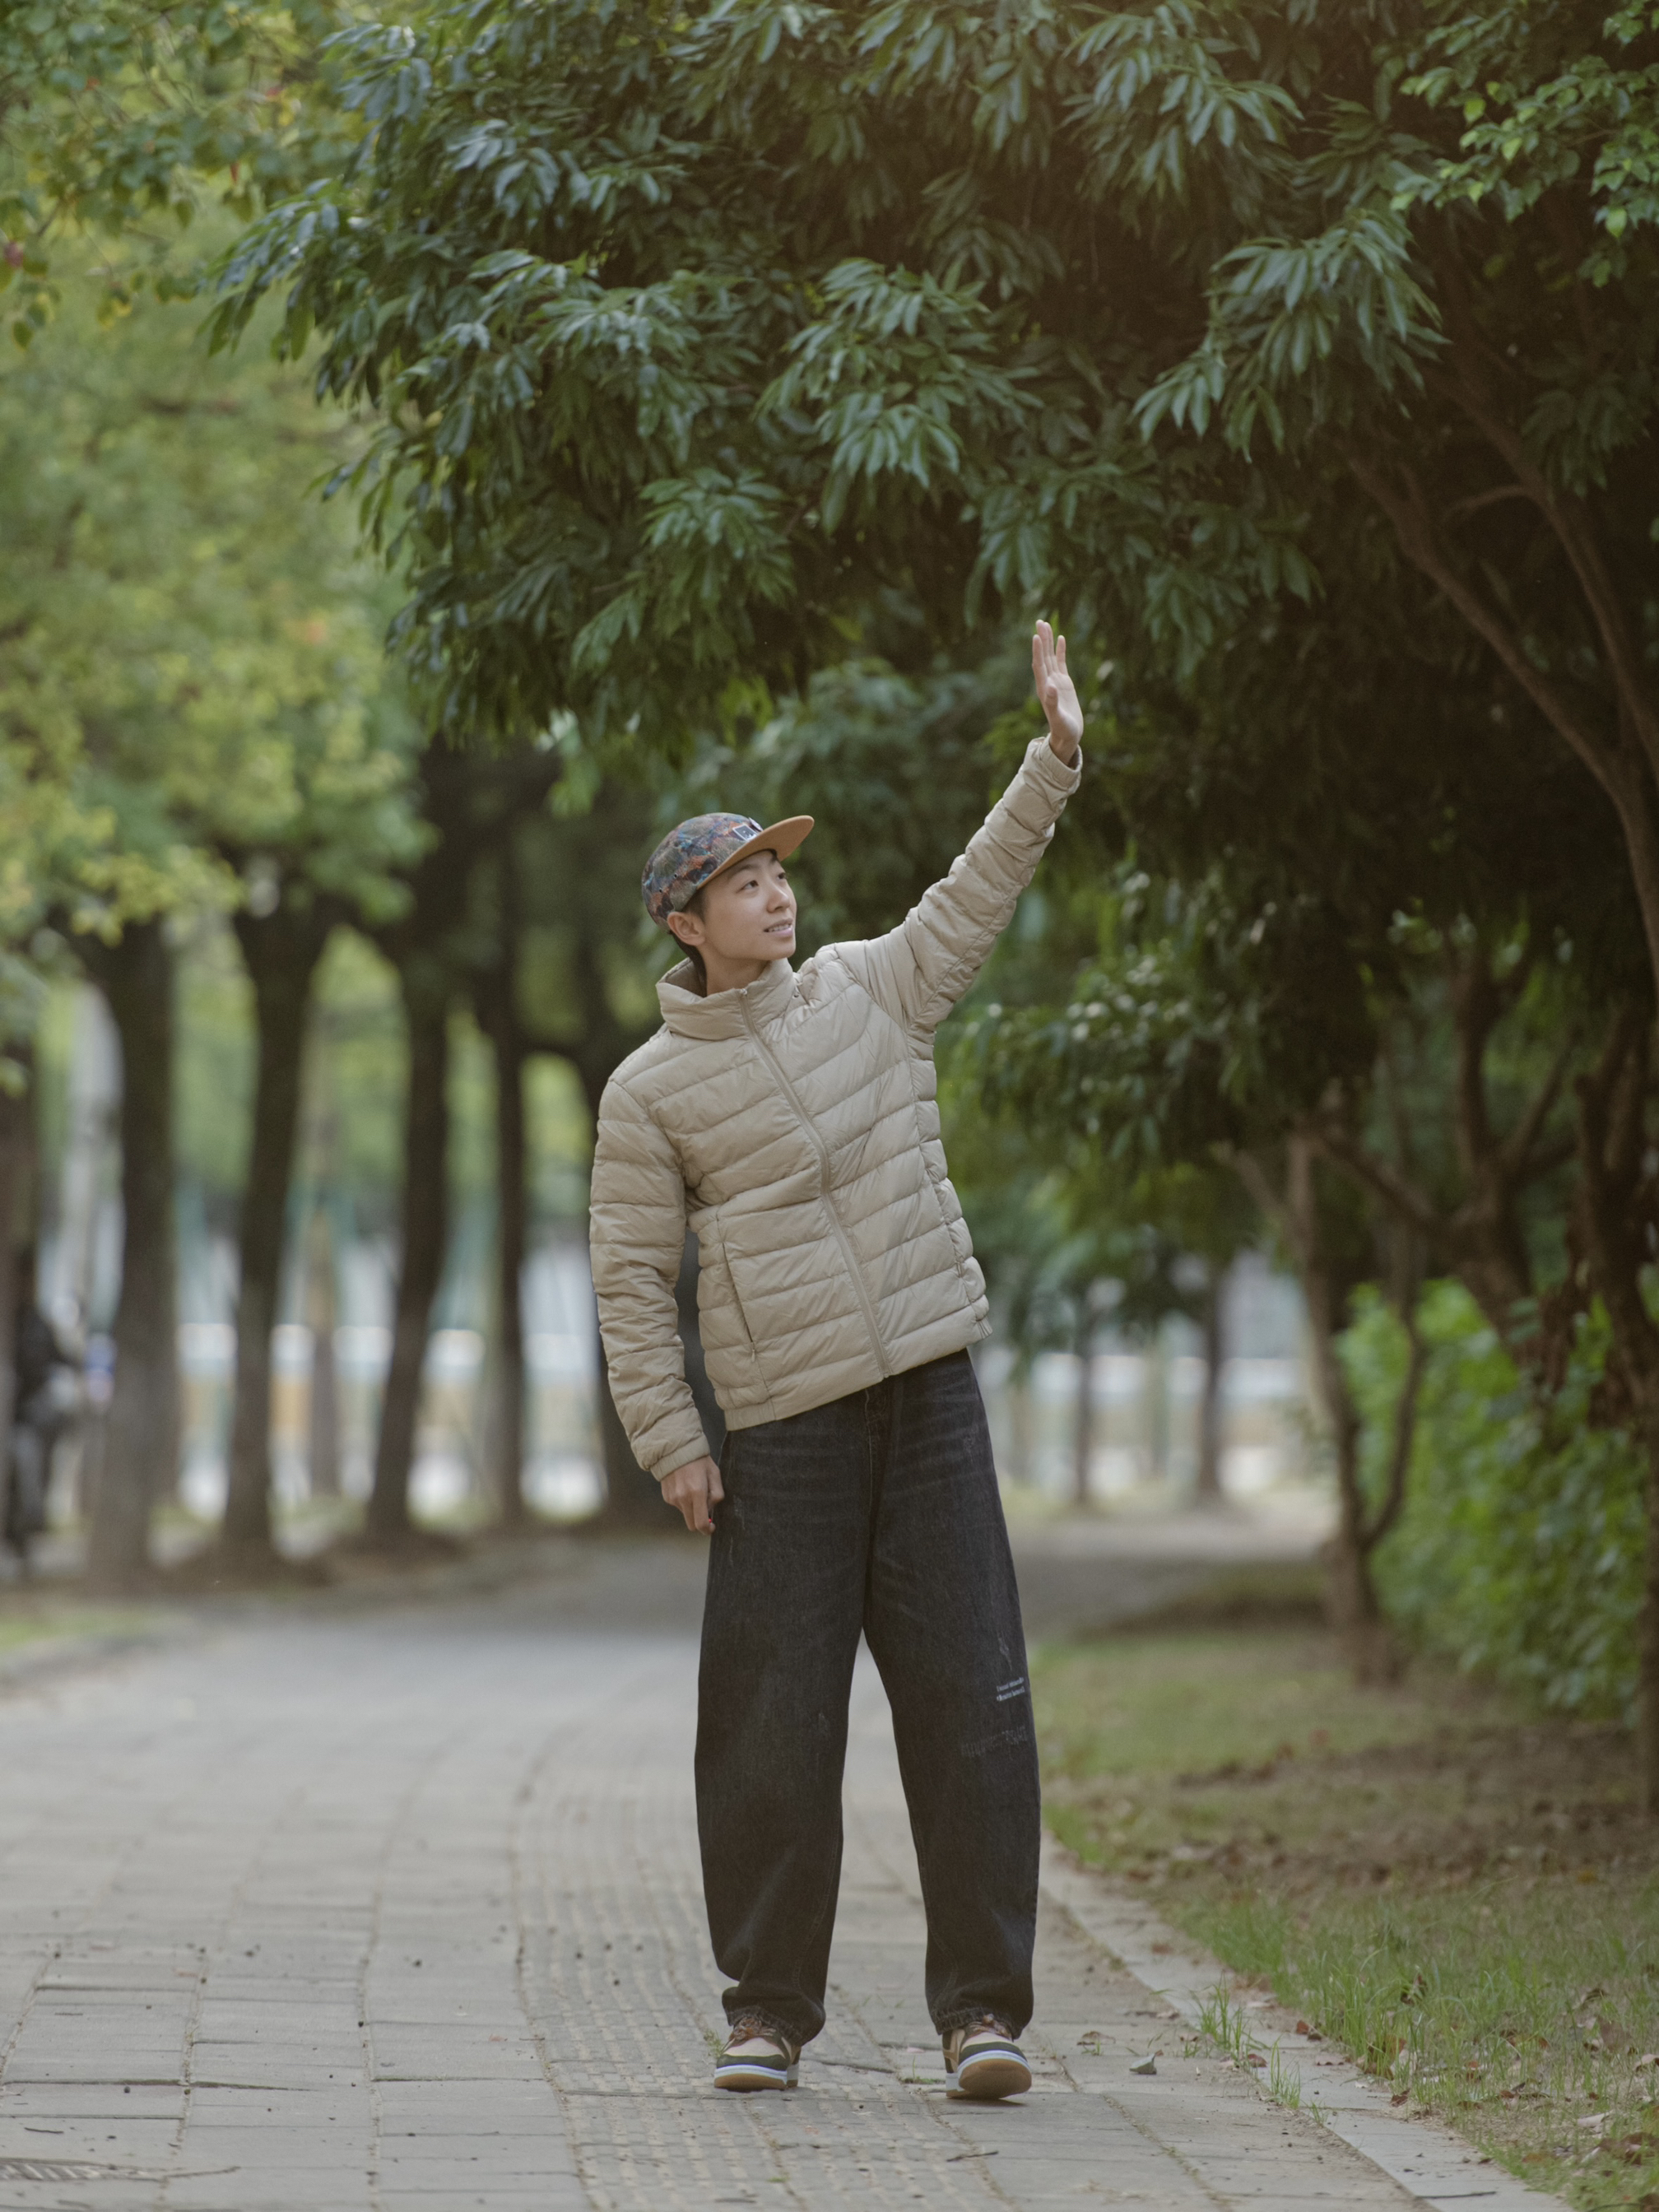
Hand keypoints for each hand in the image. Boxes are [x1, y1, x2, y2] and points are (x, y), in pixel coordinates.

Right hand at [661, 1453, 723, 1533]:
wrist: (675, 1449)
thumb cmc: (698, 1460)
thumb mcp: (715, 1474)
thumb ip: (716, 1495)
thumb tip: (711, 1509)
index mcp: (697, 1493)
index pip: (701, 1523)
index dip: (707, 1530)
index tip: (711, 1527)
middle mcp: (683, 1498)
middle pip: (691, 1524)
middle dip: (700, 1521)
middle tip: (705, 1509)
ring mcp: (673, 1498)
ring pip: (685, 1514)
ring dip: (692, 1508)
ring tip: (694, 1489)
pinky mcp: (666, 1497)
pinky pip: (678, 1506)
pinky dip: (684, 1501)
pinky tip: (685, 1487)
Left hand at [1033, 620, 1082, 763]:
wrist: (1068, 735)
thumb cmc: (1063, 729)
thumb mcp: (1058, 718)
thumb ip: (1053, 703)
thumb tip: (1050, 686)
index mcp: (1044, 689)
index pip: (1039, 666)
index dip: (1037, 651)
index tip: (1036, 636)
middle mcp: (1047, 682)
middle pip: (1043, 656)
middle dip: (1041, 639)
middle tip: (1040, 622)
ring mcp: (1056, 681)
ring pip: (1050, 657)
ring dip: (1048, 641)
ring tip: (1046, 624)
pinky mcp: (1064, 682)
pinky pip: (1061, 662)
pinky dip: (1060, 650)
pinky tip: (1060, 638)